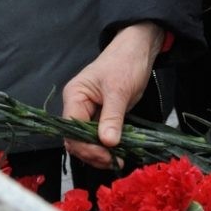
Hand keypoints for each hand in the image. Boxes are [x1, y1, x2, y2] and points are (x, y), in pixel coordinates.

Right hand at [62, 22, 162, 168]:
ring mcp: (89, 112)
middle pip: (76, 139)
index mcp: (75, 96)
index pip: (71, 129)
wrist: (138, 49)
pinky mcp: (101, 116)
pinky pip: (99, 136)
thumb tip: (107, 142)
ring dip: (100, 153)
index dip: (86, 145)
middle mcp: (77, 106)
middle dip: (92, 153)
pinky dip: (107, 146)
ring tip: (118, 159)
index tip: (105, 155)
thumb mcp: (119, 90)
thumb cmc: (125, 62)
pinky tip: (119, 152)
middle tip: (114, 161)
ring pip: (87, 141)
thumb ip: (112, 117)